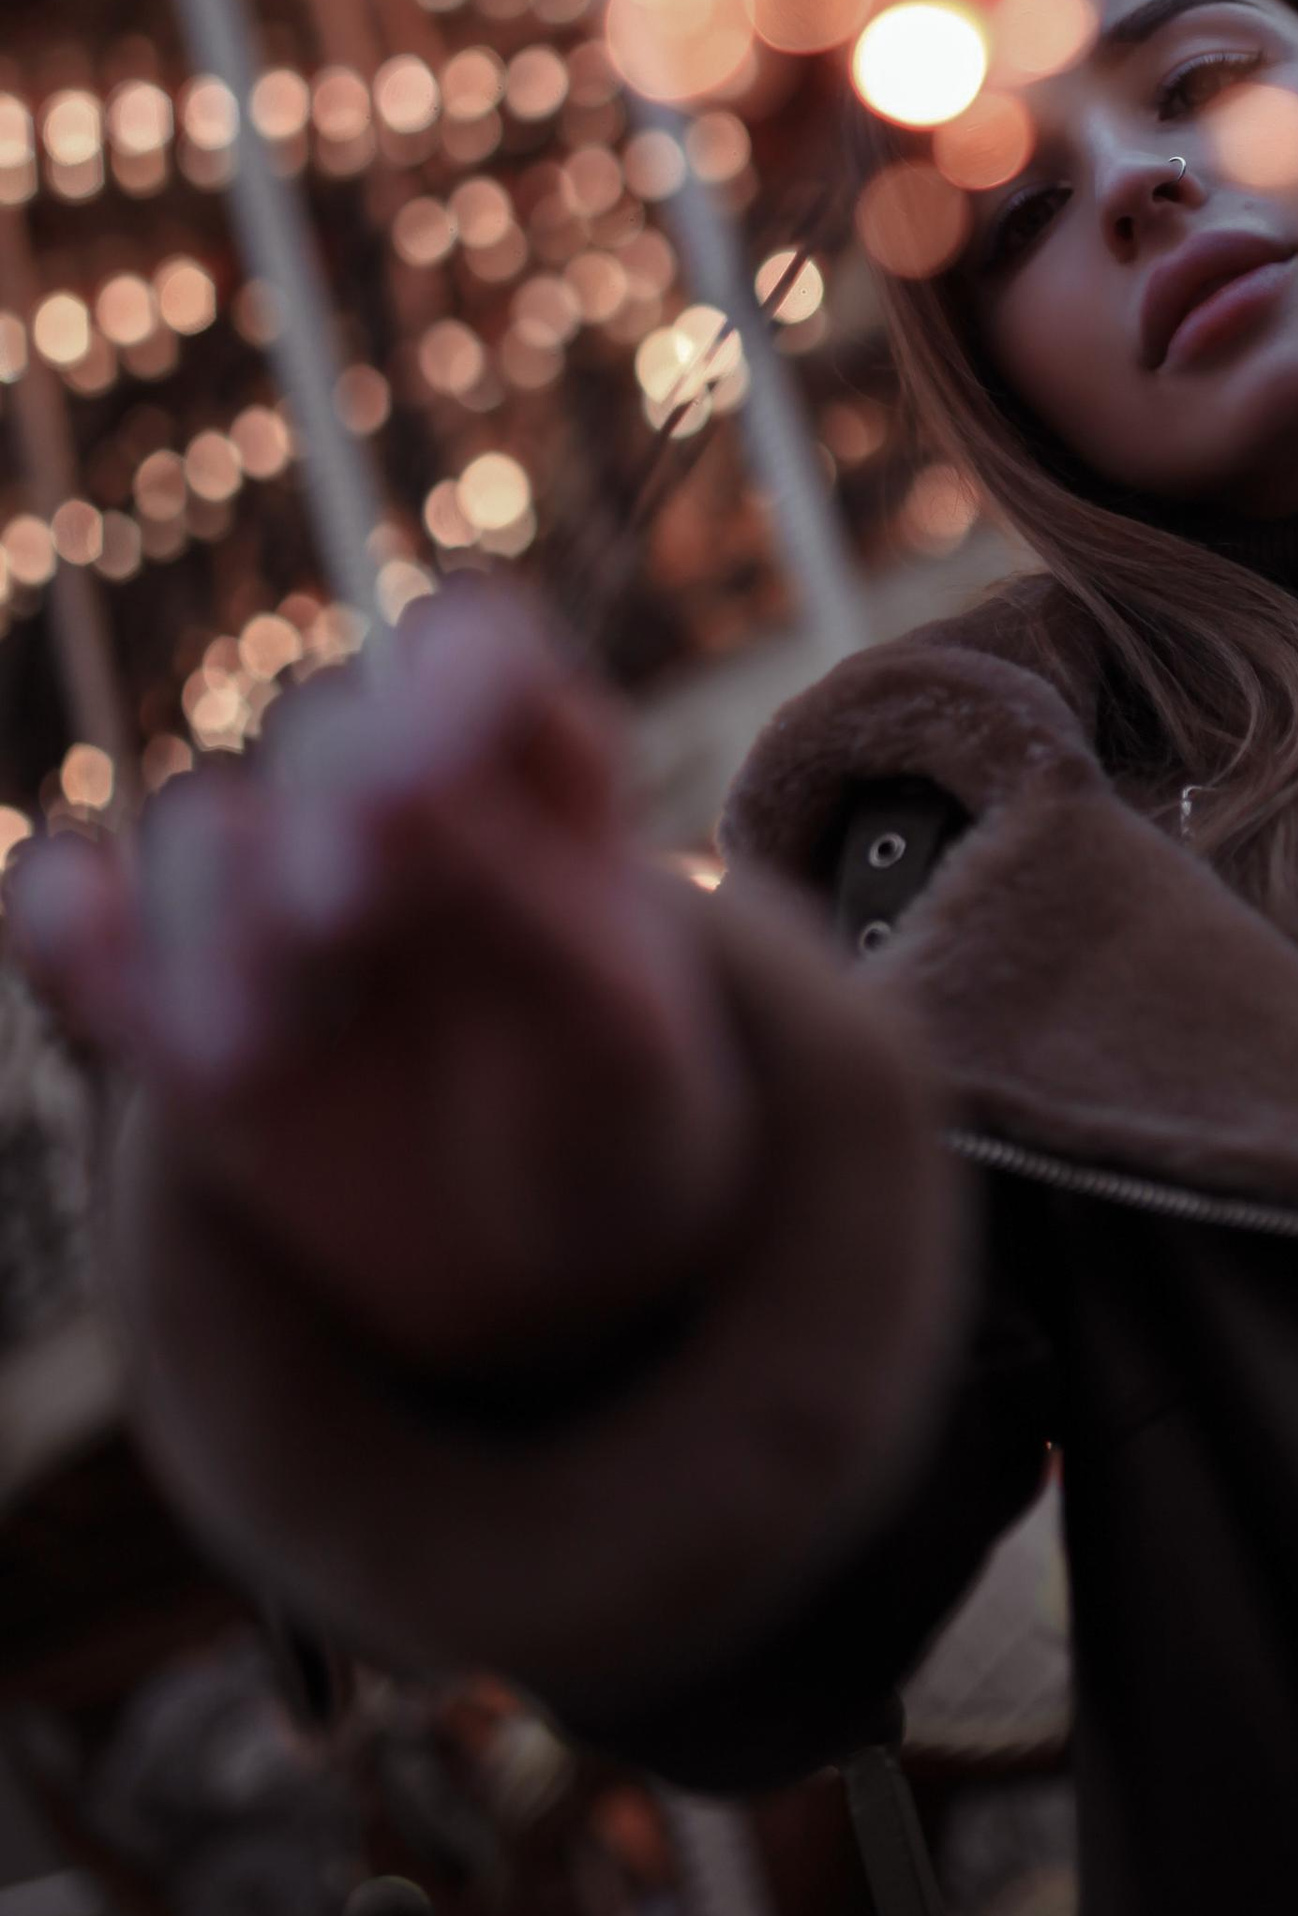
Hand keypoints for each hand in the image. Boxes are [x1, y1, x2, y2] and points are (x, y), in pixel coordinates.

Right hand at [13, 587, 752, 1381]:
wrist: (540, 1262)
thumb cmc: (609, 1115)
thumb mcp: (613, 1027)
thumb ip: (522, 904)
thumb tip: (392, 795)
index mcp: (539, 775)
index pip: (478, 654)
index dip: (447, 684)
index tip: (429, 775)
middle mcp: (397, 802)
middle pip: (325, 736)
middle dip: (323, 814)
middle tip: (341, 916)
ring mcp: (277, 890)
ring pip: (204, 832)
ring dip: (212, 929)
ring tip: (251, 1063)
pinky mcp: (179, 989)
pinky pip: (87, 922)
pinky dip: (66, 922)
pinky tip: (69, 920)